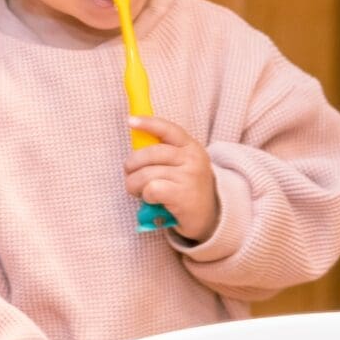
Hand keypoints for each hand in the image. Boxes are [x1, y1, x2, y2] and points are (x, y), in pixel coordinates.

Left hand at [123, 116, 219, 241]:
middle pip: (151, 153)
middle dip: (132, 164)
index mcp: (191, 147)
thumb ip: (164, 154)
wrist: (210, 218)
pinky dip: (146, 195)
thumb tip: (136, 143)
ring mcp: (189, 176)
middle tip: (129, 174)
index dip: (148, 123)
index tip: (131, 121)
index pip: (168, 129)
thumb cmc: (187, 188)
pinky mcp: (183, 195)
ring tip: (137, 191)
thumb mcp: (182, 165)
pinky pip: (152, 189)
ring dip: (134, 184)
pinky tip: (151, 200)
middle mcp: (192, 158)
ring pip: (147, 173)